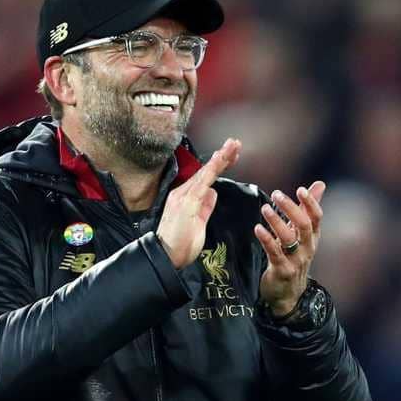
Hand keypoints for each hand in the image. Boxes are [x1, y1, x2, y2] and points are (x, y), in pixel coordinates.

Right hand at [157, 138, 240, 268]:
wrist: (165, 256)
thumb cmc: (180, 244)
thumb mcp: (198, 224)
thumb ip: (205, 207)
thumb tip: (212, 193)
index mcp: (185, 198)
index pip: (205, 178)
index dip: (218, 165)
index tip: (231, 155)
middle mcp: (182, 193)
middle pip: (205, 171)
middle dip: (222, 156)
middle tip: (235, 143)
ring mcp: (183, 196)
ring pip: (205, 172)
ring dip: (220, 159)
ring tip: (232, 146)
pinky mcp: (187, 202)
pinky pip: (202, 181)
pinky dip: (212, 169)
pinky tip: (221, 159)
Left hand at [254, 181, 324, 316]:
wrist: (288, 293)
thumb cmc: (294, 257)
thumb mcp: (303, 234)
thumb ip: (308, 209)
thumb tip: (320, 184)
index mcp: (313, 237)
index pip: (316, 217)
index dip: (311, 203)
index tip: (300, 189)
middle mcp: (307, 248)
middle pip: (304, 225)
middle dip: (291, 208)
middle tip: (277, 194)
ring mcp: (296, 260)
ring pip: (289, 238)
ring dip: (276, 221)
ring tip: (265, 208)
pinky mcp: (282, 270)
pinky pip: (274, 253)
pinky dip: (266, 239)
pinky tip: (257, 228)